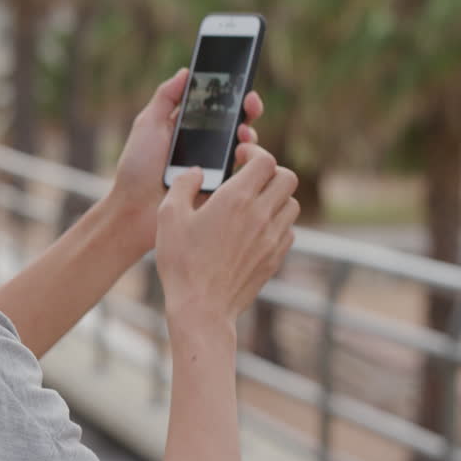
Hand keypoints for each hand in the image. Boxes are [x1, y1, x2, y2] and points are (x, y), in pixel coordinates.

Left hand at [106, 68, 263, 253]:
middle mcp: (205, 145)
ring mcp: (216, 166)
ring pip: (244, 144)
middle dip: (248, 108)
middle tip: (250, 103)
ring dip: (249, 133)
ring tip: (242, 132)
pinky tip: (243, 152)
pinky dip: (250, 158)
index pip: (215, 105)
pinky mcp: (223, 186)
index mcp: (188, 128)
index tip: (240, 79)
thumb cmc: (137, 167)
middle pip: (235, 121)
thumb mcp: (147, 125)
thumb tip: (186, 71)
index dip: (230, 92)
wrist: (136, 208)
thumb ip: (165, 97)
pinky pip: (245, 170)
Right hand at [155, 145, 298, 335]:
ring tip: (254, 202)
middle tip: (250, 177)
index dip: (255, 152)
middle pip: (287, 177)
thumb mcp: (169, 217)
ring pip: (291, 204)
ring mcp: (272, 238)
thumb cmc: (182, 262)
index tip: (241, 155)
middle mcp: (260, 214)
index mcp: (235, 198)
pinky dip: (277, 222)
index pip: (265, 160)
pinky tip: (255, 229)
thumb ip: (183, 185)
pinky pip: (288, 230)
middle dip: (270, 171)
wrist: (202, 307)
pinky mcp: (275, 257)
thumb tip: (196, 172)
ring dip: (276, 197)